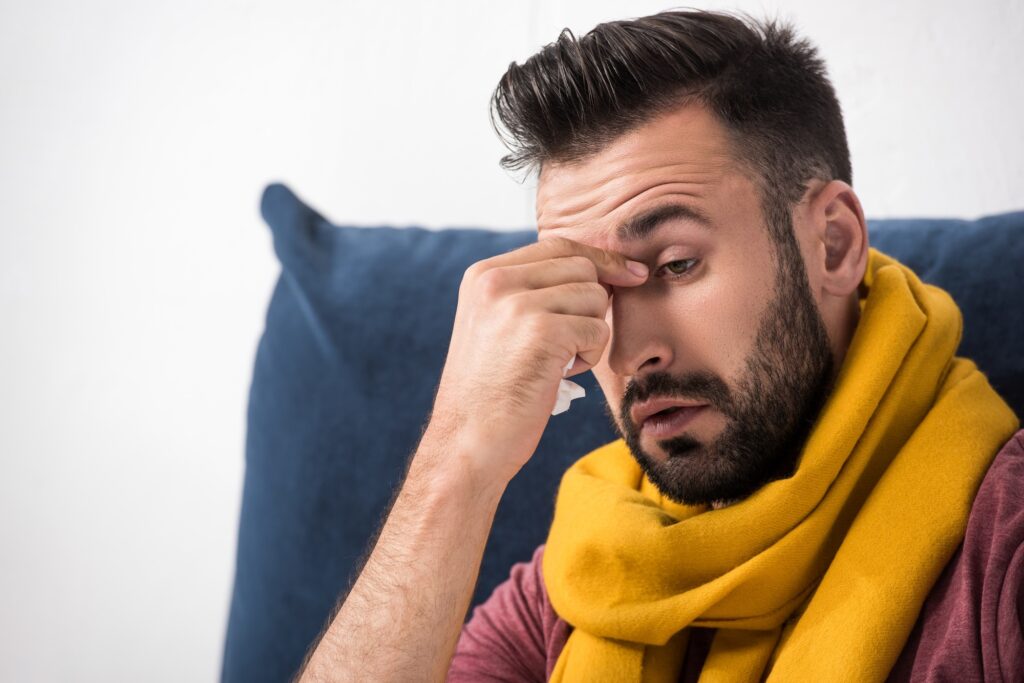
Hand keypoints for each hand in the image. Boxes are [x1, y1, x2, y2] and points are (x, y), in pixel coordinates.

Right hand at [421, 236, 648, 484]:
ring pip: (594, 297)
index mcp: (483, 274)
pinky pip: (597, 330)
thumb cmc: (492, 392)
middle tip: (571, 343)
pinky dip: (590, 356)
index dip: (600, 259)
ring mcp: (516, 304)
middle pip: (582, 267)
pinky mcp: (541, 332)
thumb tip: (602, 269)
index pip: (557, 245)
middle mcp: (495, 281)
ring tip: (558, 363)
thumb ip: (532, 290)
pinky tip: (561, 375)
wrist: (468, 441)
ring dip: (590, 333)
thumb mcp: (497, 325)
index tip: (630, 272)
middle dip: (593, 304)